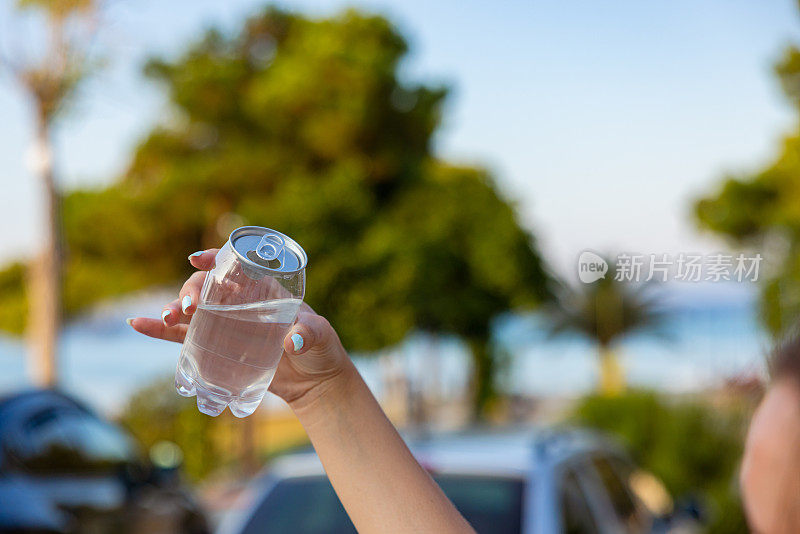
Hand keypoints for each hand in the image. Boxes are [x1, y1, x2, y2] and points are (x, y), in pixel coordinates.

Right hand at [127, 249, 353, 408]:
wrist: (314, 382)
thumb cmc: (321, 351)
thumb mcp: (321, 338)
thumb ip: (311, 335)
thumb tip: (293, 341)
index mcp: (265, 290)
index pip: (236, 266)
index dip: (216, 258)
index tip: (198, 259)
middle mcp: (241, 303)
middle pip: (208, 286)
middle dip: (192, 290)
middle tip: (189, 308)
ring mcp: (226, 324)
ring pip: (192, 310)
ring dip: (174, 309)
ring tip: (168, 317)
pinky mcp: (216, 348)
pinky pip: (182, 337)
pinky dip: (160, 330)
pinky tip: (138, 324)